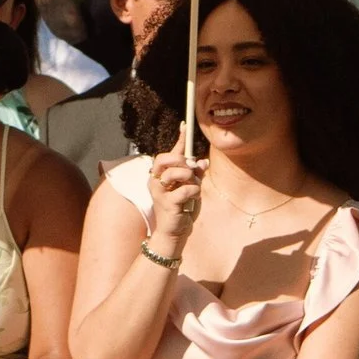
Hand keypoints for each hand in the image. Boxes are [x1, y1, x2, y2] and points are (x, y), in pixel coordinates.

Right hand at [147, 129, 204, 250]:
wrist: (174, 233)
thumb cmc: (181, 210)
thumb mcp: (190, 188)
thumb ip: (195, 175)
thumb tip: (203, 161)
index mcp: (160, 175)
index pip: (169, 153)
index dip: (178, 139)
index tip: (185, 125)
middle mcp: (155, 181)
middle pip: (165, 158)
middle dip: (182, 161)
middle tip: (192, 169)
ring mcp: (159, 191)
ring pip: (177, 172)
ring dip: (190, 178)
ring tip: (193, 188)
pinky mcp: (167, 202)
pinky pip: (185, 189)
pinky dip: (194, 191)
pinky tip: (193, 198)